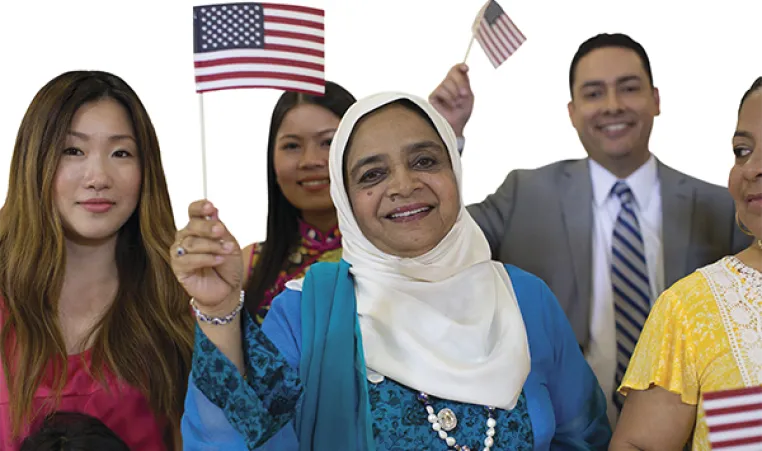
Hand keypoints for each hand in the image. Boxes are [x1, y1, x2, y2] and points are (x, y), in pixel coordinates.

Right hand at [171, 200, 242, 314]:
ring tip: (227, 250)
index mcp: (198, 228)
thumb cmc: (228, 265)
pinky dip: (206, 258)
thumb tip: (213, 212)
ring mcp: (180, 252)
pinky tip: (218, 260)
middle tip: (221, 231)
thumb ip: (220, 230)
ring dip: (211, 246)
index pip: (193, 212)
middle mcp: (186, 237)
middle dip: (207, 227)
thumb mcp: (229, 244)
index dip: (199, 208)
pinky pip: (188, 260)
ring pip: (190, 243)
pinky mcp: (178, 268)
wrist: (228, 289)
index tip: (210, 206)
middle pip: (191, 226)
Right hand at [429, 63, 473, 136]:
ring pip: (447, 82)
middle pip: (453, 73)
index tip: (466, 68)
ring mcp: (439, 90)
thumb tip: (463, 69)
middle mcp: (447, 85)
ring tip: (456, 104)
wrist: (455, 126)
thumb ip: (465, 83)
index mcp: (456, 83)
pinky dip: (448, 98)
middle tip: (464, 94)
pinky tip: (449, 106)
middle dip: (460, 82)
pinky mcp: (433, 96)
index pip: (456, 70)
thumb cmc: (461, 113)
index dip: (460, 67)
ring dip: (455, 94)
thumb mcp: (468, 97)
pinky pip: (441, 90)